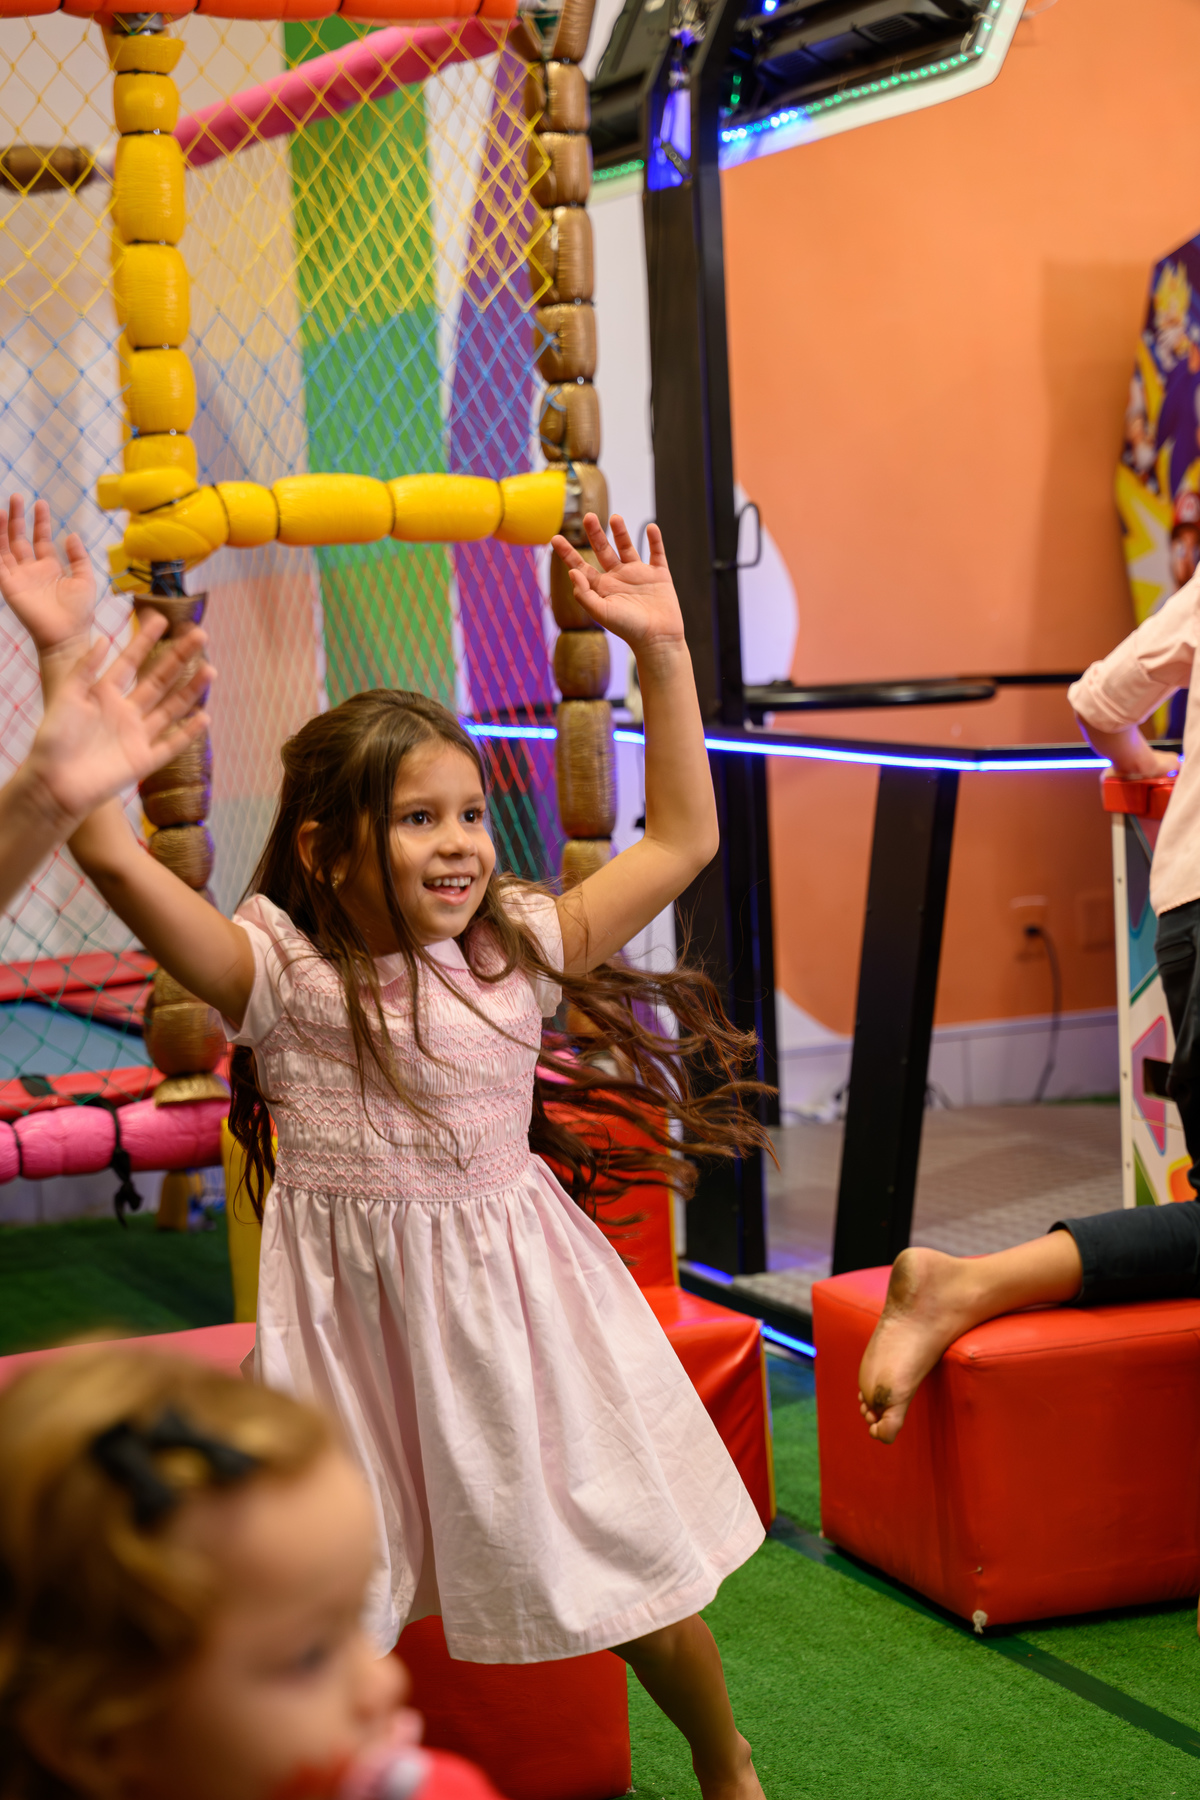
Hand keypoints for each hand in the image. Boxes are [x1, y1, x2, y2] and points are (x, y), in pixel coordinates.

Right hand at [0, 495, 95, 656]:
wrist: (68, 636)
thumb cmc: (79, 613)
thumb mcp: (85, 579)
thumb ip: (79, 557)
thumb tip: (72, 534)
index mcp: (50, 568)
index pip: (41, 539)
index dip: (40, 521)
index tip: (40, 503)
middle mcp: (31, 571)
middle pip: (20, 539)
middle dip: (18, 518)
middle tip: (15, 498)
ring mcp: (19, 578)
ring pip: (6, 548)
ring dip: (3, 529)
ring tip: (3, 509)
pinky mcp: (9, 587)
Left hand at [25, 618, 211, 823]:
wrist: (54, 782)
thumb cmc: (53, 739)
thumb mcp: (66, 696)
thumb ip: (86, 669)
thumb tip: (106, 638)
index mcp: (104, 694)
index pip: (130, 662)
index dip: (145, 641)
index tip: (161, 619)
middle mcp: (125, 712)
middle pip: (158, 680)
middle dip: (179, 657)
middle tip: (198, 635)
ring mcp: (137, 736)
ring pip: (171, 708)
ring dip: (191, 689)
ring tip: (210, 669)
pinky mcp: (144, 760)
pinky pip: (171, 745)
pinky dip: (188, 733)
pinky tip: (204, 717)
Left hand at [550, 514, 684, 663]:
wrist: (658, 639)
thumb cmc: (628, 629)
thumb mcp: (601, 612)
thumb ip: (584, 594)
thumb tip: (572, 571)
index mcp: (602, 588)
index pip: (581, 566)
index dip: (568, 553)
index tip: (555, 538)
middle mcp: (618, 578)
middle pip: (603, 550)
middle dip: (595, 533)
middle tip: (588, 516)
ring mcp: (639, 575)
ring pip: (627, 547)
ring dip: (621, 532)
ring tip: (615, 517)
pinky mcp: (659, 575)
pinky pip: (657, 553)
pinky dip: (655, 540)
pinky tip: (651, 528)